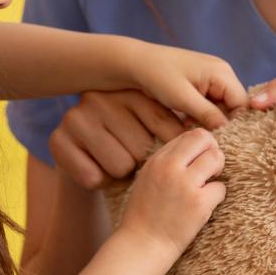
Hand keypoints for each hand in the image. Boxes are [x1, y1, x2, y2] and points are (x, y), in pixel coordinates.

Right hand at [49, 89, 183, 189]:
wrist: (90, 167)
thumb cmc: (132, 150)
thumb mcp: (156, 131)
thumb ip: (182, 124)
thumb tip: (218, 126)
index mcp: (132, 90)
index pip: (167, 125)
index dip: (172, 152)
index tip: (170, 160)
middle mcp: (101, 97)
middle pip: (143, 149)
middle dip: (144, 165)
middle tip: (134, 161)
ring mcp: (76, 117)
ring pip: (121, 166)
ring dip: (123, 177)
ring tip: (116, 166)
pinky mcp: (57, 140)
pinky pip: (94, 177)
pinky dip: (99, 183)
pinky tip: (96, 172)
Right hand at [116, 129, 225, 256]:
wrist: (142, 245)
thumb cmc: (145, 215)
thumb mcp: (148, 178)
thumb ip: (167, 162)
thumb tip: (194, 148)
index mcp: (157, 160)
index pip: (188, 135)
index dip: (199, 147)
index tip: (199, 162)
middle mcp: (170, 167)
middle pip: (204, 138)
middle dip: (213, 152)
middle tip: (209, 171)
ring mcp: (185, 184)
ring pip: (217, 158)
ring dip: (217, 172)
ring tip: (207, 186)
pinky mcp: (199, 203)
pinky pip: (221, 188)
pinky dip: (216, 198)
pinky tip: (203, 207)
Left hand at [123, 40, 259, 130]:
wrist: (134, 63)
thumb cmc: (158, 76)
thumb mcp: (183, 98)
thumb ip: (207, 114)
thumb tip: (228, 130)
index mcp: (222, 73)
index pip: (241, 104)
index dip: (234, 123)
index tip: (219, 138)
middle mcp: (221, 73)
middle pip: (233, 106)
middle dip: (220, 122)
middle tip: (203, 135)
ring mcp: (211, 78)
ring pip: (220, 106)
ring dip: (208, 120)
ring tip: (191, 127)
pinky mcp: (200, 83)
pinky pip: (208, 103)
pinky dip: (200, 114)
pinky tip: (186, 121)